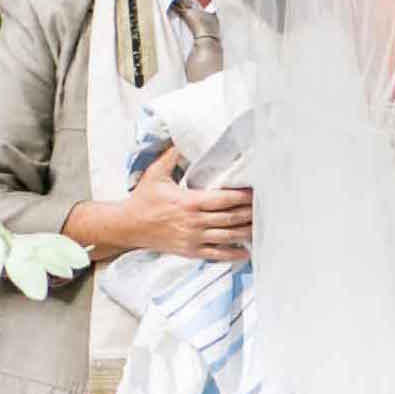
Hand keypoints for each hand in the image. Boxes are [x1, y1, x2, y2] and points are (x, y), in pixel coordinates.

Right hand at [72, 155, 251, 263]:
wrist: (128, 226)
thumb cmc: (142, 199)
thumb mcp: (155, 174)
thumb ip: (171, 156)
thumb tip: (182, 139)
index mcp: (189, 202)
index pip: (224, 199)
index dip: (243, 196)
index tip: (256, 192)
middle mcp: (194, 222)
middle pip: (231, 218)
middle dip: (250, 213)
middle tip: (266, 208)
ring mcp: (193, 238)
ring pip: (227, 236)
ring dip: (246, 232)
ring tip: (261, 227)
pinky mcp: (190, 251)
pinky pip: (216, 254)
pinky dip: (233, 253)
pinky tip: (246, 251)